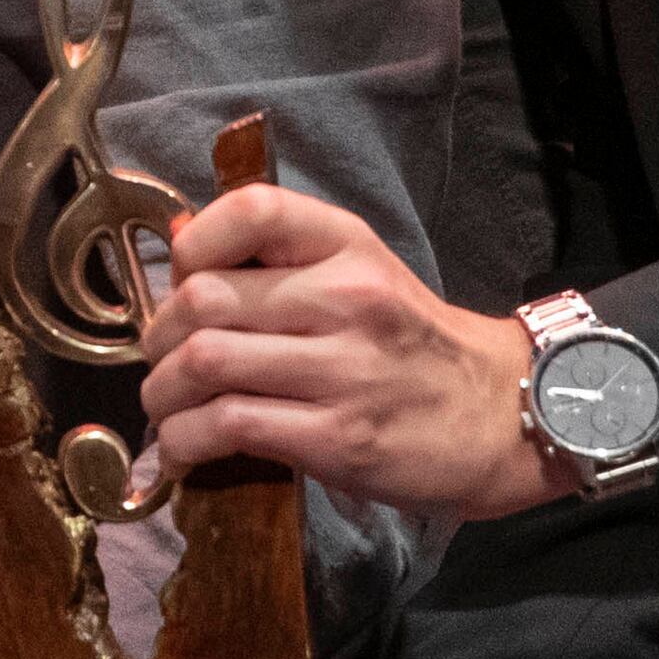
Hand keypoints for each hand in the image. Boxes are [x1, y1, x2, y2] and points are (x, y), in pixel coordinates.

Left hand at [137, 184, 564, 518]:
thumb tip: (179, 241)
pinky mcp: (336, 439)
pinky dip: (186, 440)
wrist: (499, 416)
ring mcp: (344, 370)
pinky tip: (187, 447)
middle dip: (160, 336)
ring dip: (162, 392)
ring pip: (204, 362)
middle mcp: (347, 299)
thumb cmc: (411, 345)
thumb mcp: (359, 275)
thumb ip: (278, 259)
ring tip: (167, 406)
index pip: (252, 211)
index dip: (194, 244)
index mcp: (349, 247)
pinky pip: (228, 427)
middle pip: (204, 298)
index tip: (183, 281)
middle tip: (163, 360)